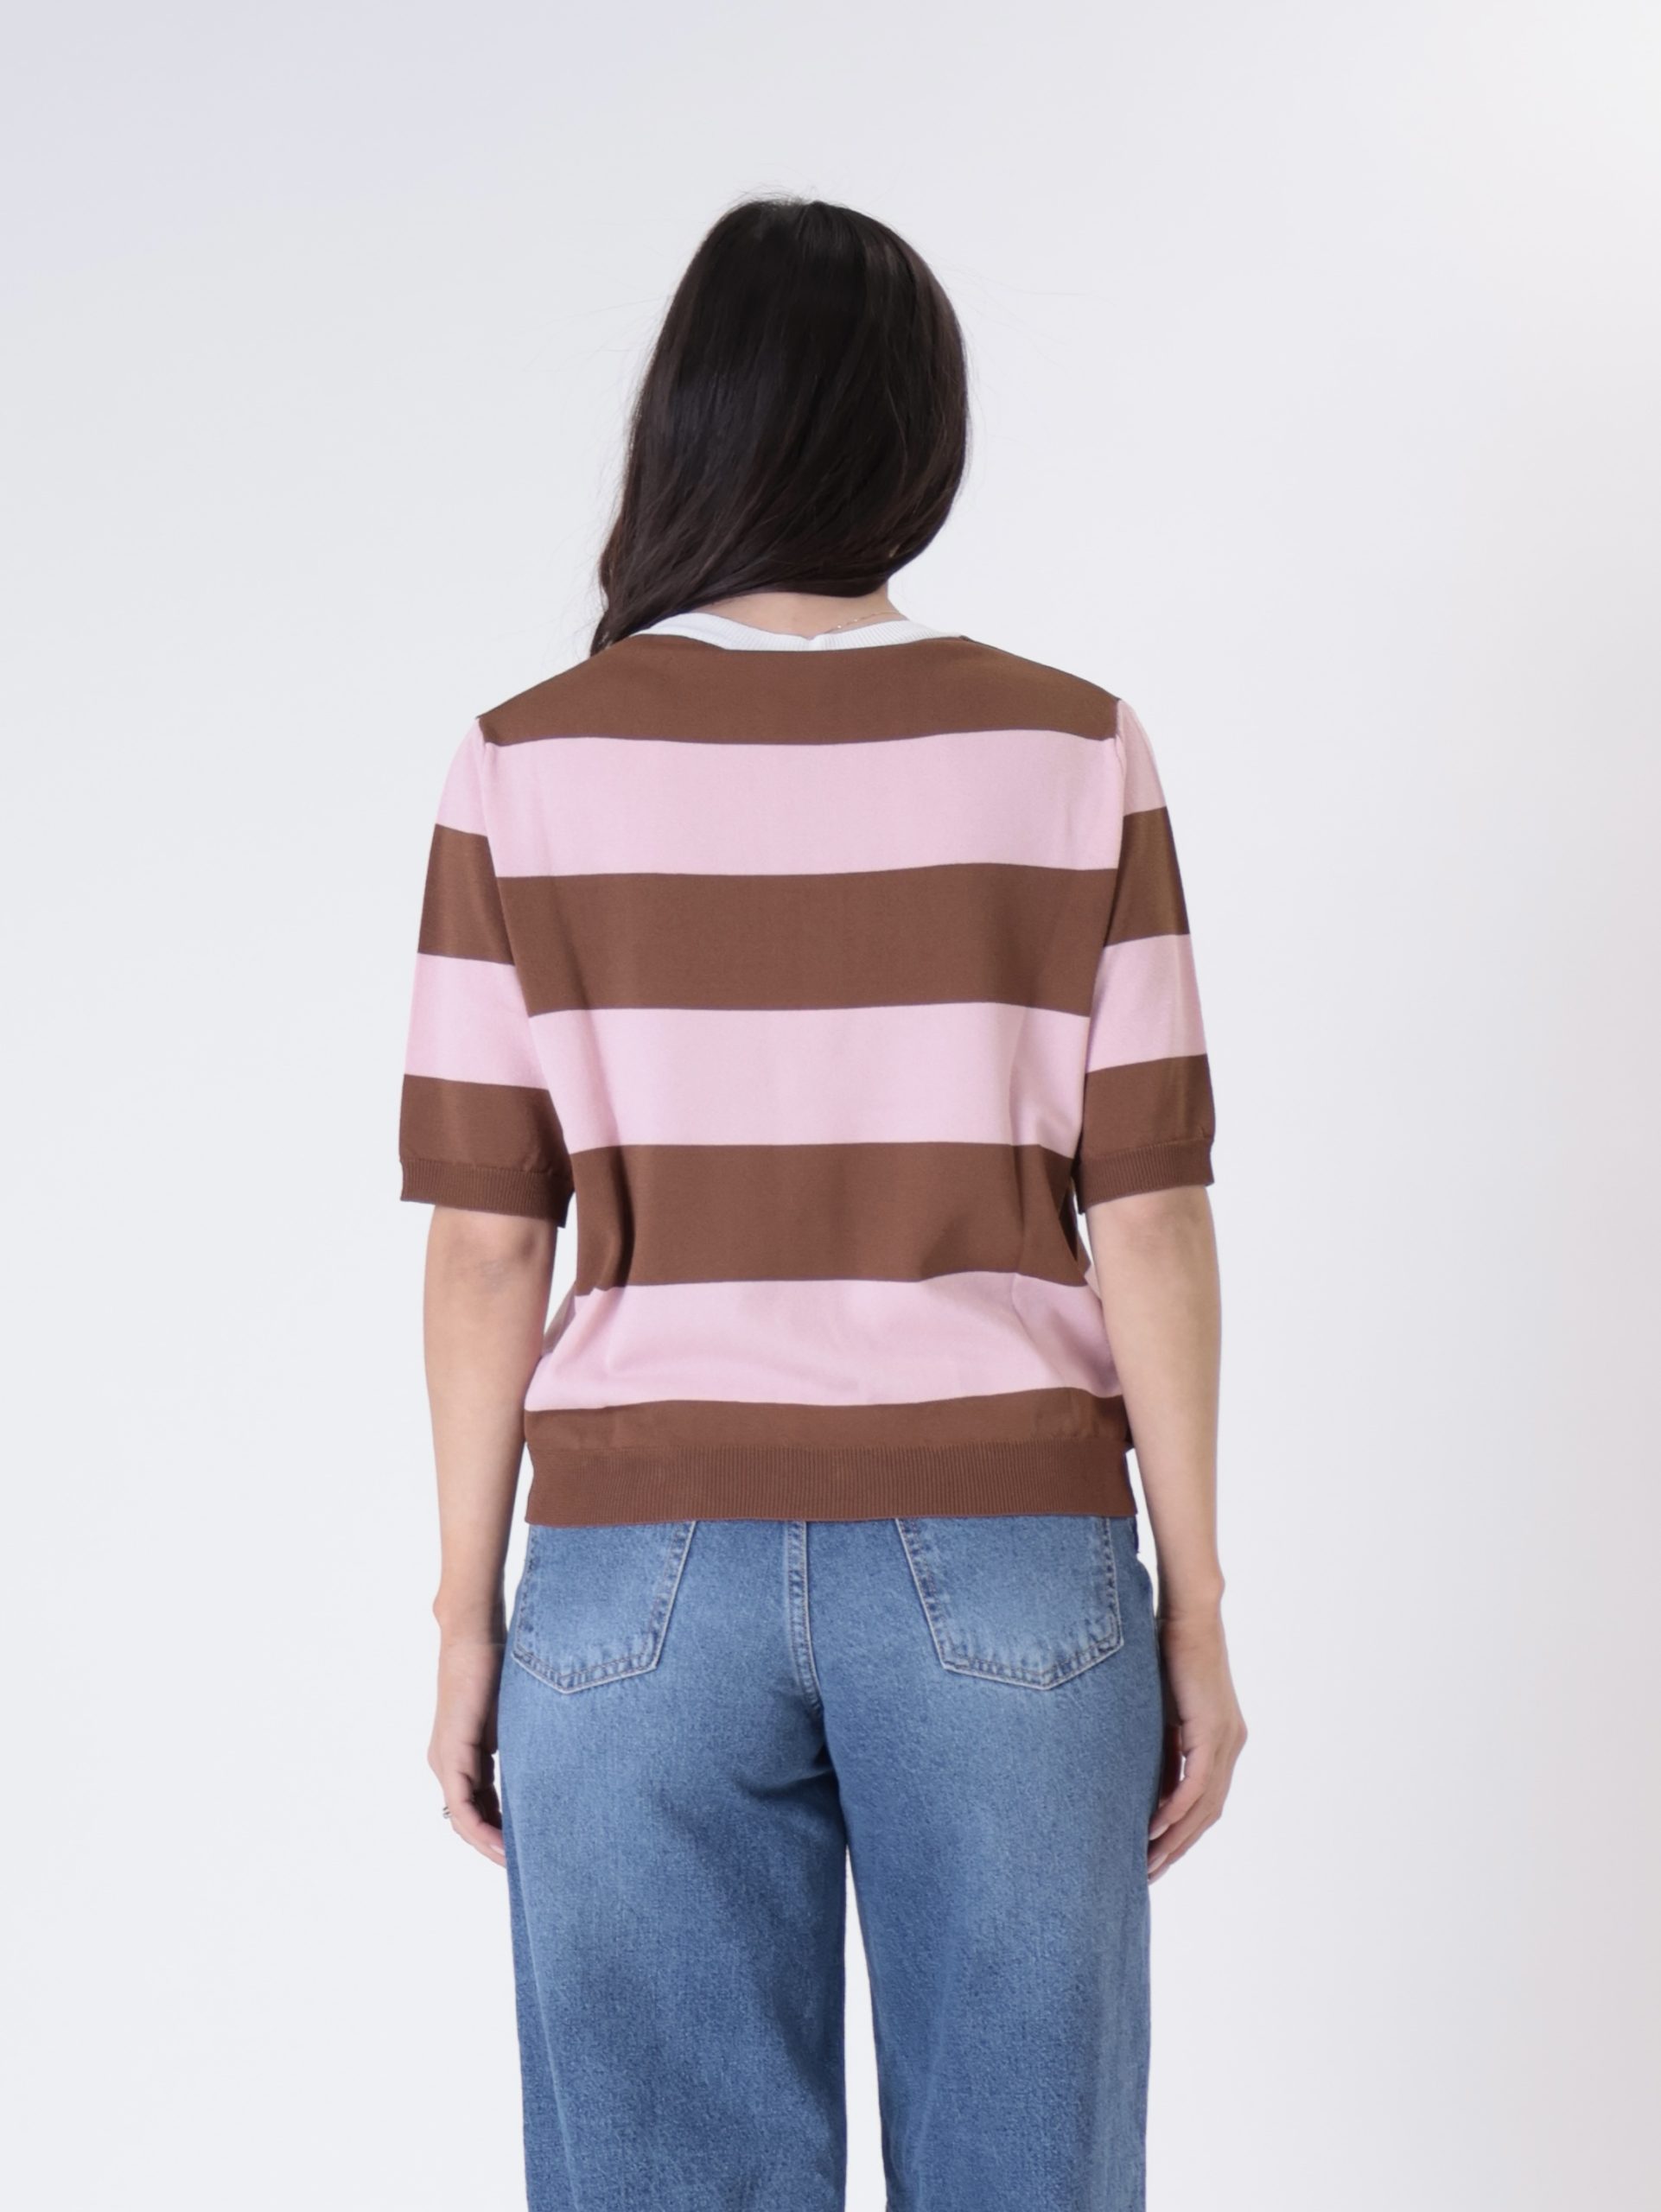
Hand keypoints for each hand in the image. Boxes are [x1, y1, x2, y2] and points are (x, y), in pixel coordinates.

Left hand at [428, 1638, 506, 1865]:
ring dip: (488, 1844)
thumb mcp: (515, 1720)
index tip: (527, 1851)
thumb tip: (549, 1771)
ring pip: (463, 1819)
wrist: (474, 1635)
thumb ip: (522, 1748)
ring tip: (516, 1863)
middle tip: (527, 1867)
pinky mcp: (451, 1754)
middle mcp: (447, 1763)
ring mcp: (445, 1760)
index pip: (478, 1808)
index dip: (500, 1833)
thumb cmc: (499, 1668)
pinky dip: (480, 1828)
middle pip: (468, 1822)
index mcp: (464, 1756)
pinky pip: (461, 1805)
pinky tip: (500, 1842)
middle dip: (495, 1847)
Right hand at [1148, 1610, 1245, 1879]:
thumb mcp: (1162, 1709)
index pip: (1206, 1802)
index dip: (1182, 1833)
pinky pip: (1196, 1785)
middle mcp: (1231, 1745)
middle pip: (1208, 1814)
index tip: (1156, 1857)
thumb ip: (1161, 1742)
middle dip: (1178, 1847)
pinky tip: (1154, 1827)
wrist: (1188, 1616)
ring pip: (1204, 1807)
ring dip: (1176, 1838)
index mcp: (1222, 1741)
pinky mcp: (1211, 1731)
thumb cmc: (1169, 1653)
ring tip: (1149, 1862)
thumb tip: (1141, 1776)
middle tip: (1150, 1874)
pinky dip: (1175, 1810)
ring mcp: (1225, 1740)